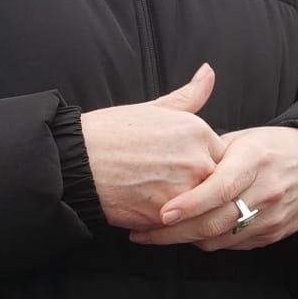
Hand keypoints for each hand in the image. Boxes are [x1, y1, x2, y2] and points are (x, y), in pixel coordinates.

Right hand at [80, 63, 225, 229]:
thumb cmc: (110, 132)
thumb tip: (209, 72)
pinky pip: (180, 226)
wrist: (76, 160)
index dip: (203, 166)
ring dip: (186, 210)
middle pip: (215, 185)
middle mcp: (197, 160)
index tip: (181, 168)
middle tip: (169, 187)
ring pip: (200, 209)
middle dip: (199, 190)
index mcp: (197, 131)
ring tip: (159, 201)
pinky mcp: (167, 217)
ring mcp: (184, 190)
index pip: (222, 157)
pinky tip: (150, 213)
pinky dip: (169, 225)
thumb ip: (189, 96)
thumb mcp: (154, 108)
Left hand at [131, 125, 297, 250]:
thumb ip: (210, 153)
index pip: (220, 187)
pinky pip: (233, 246)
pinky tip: (187, 234)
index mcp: (254, 159)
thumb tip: (172, 164)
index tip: (160, 213)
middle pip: (215, 221)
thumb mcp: (243, 138)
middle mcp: (266, 190)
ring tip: (155, 235)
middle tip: (141, 233)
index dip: (189, 204)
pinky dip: (207, 241)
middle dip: (173, 232)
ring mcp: (272, 216)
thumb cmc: (270, 147)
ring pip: (220, 239)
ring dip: (184, 240)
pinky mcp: (274, 234)